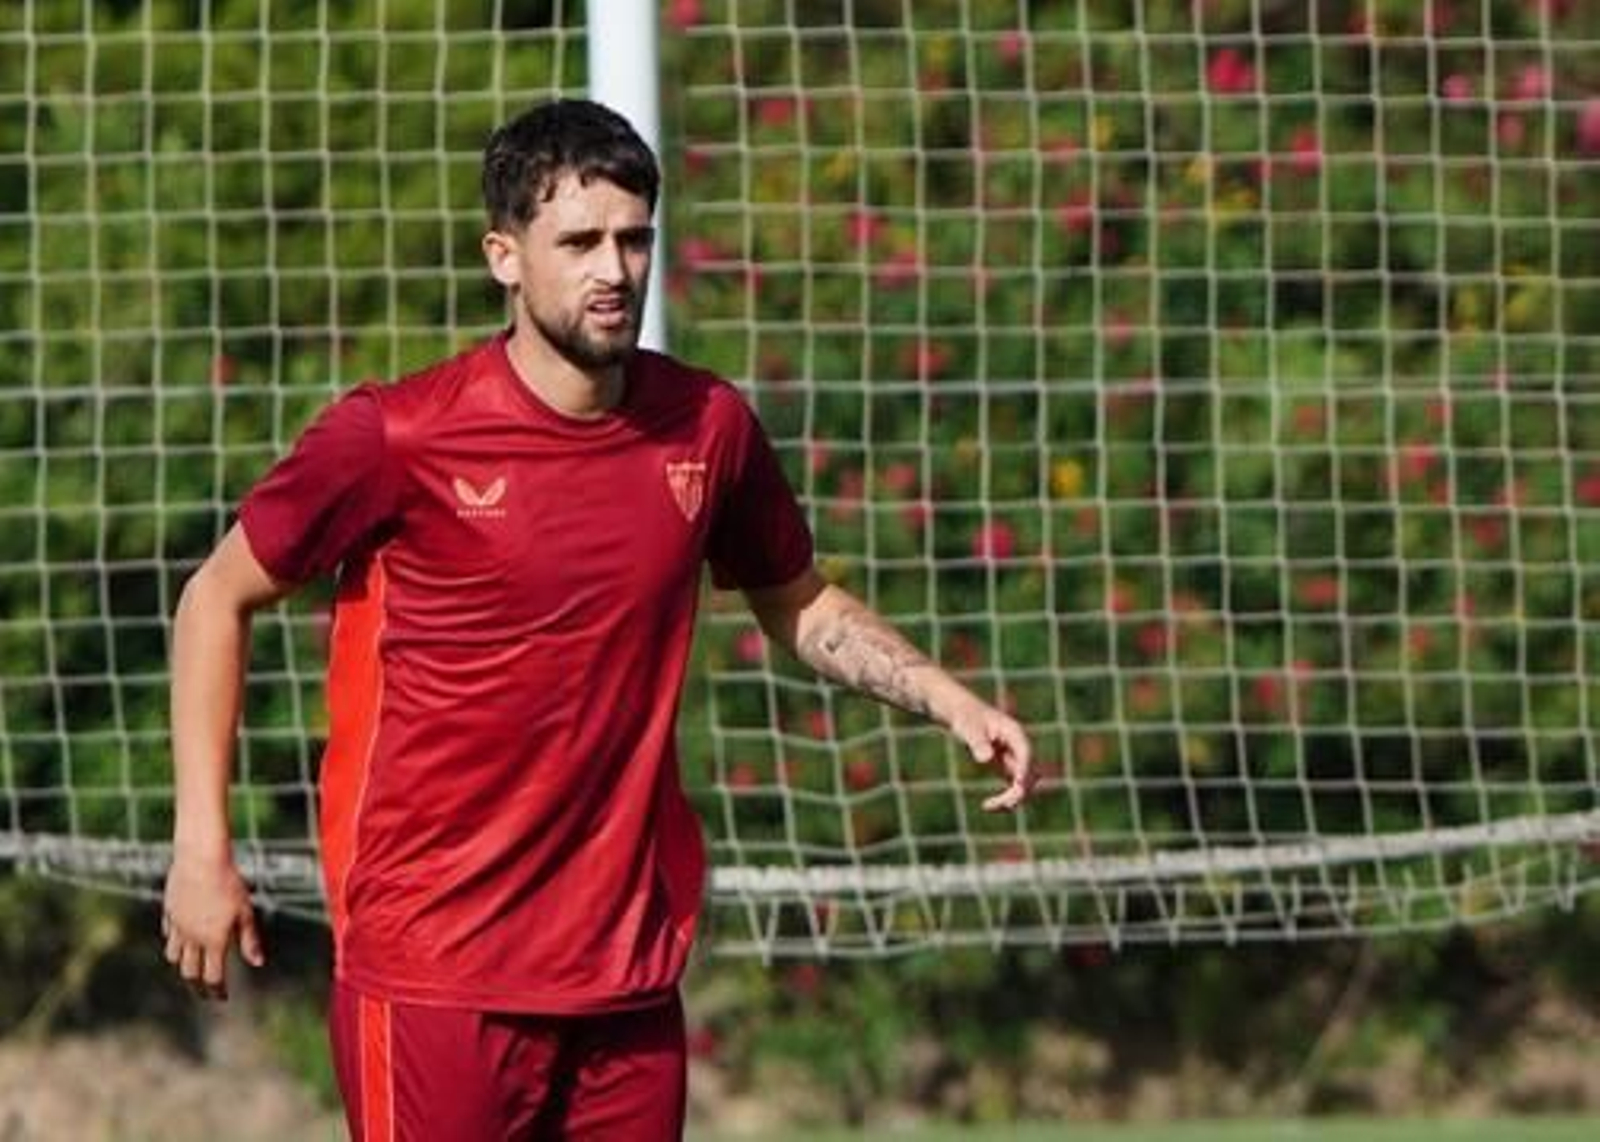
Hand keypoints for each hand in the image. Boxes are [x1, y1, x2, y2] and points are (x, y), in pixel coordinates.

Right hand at [161, 851, 264, 1000]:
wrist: (200, 859)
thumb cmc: (229, 883)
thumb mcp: (245, 912)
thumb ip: (249, 940)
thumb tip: (258, 963)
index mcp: (214, 940)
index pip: (213, 976)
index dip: (217, 990)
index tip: (222, 998)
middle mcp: (192, 937)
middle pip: (190, 972)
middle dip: (197, 986)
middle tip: (204, 992)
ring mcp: (177, 926)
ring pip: (174, 956)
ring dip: (183, 965)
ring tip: (192, 969)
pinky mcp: (169, 912)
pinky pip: (169, 935)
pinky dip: (175, 943)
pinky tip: (181, 941)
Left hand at [945, 697, 1036, 811]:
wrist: (964, 715)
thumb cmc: (967, 717)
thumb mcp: (969, 727)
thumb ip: (978, 742)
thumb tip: (986, 758)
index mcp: (1015, 733)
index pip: (1026, 753)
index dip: (1024, 769)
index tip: (1017, 784)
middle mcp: (1020, 748)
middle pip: (1030, 773)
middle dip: (1020, 789)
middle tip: (1002, 803)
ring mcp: (1015, 759)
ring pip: (1024, 784)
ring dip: (1012, 798)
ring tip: (989, 806)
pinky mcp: (1007, 769)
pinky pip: (1013, 788)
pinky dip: (1004, 798)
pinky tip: (987, 805)